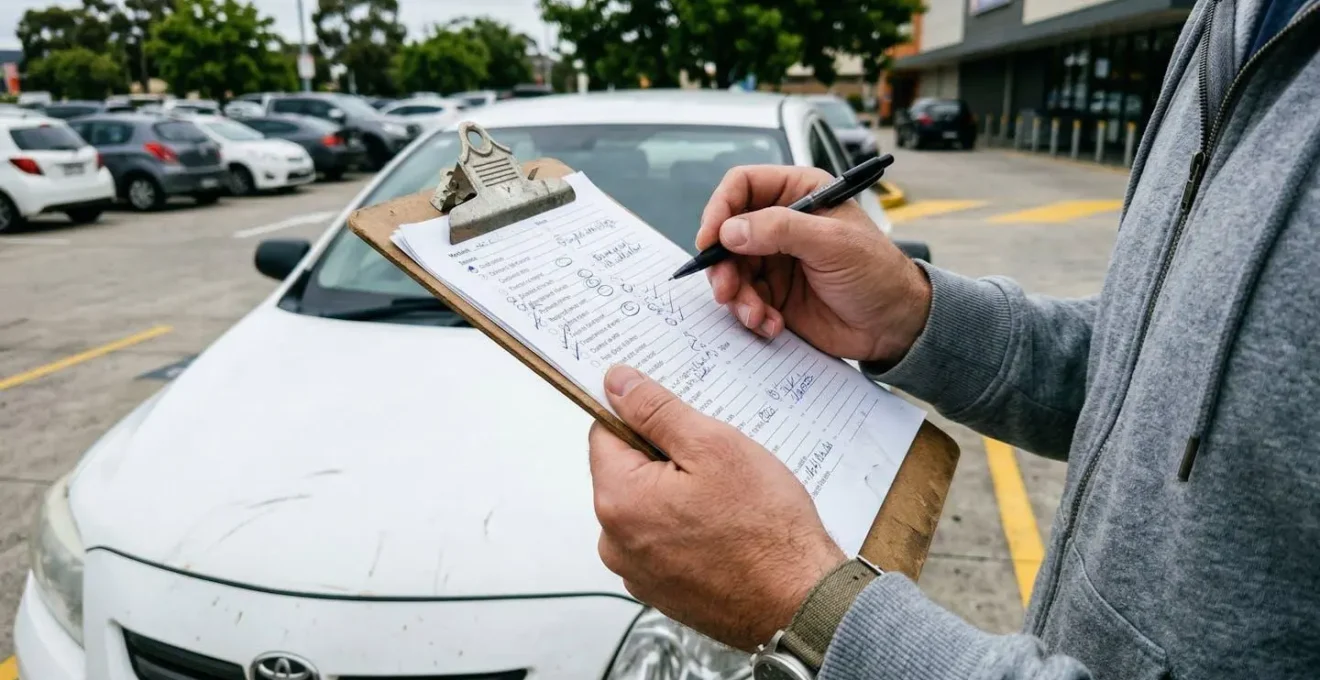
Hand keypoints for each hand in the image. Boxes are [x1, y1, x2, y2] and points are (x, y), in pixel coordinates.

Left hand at [589, 364, 845, 650]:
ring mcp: (638, 572)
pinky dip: (687, 528)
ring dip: (678, 494)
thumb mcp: (713, 446)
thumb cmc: (765, 529)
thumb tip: (616, 383)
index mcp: (618, 501)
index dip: (643, 418)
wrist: (801, 603)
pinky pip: (663, 540)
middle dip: (665, 458)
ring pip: (647, 507)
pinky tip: (725, 529)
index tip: (679, 422)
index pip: (604, 433)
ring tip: (728, 500)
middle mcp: (615, 542)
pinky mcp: (661, 590)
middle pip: (626, 473)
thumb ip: (655, 410)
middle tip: (716, 464)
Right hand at [698, 165, 931, 364]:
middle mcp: (781, 223)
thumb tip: (730, 230)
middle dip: (723, 264)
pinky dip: (750, 314)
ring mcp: (775, 259)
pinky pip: (744, 299)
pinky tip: (771, 325)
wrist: (894, 326)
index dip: (720, 209)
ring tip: (756, 315)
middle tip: (726, 289)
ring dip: (736, 295)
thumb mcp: (831, 244)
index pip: (743, 186)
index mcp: (799, 193)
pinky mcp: (774, 293)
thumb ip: (780, 230)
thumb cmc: (877, 273)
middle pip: (728, 233)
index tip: (711, 239)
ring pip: (731, 270)